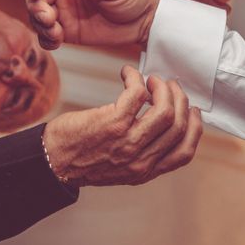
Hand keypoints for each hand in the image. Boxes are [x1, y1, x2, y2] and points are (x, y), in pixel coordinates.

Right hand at [25, 0, 159, 49]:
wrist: (143, 21)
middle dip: (36, 8)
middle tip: (49, 19)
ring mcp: (63, 10)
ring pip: (37, 16)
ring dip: (40, 25)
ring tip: (56, 33)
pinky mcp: (67, 30)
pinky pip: (47, 35)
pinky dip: (46, 39)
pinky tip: (56, 41)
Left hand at [43, 65, 202, 186]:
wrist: (51, 161)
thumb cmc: (82, 158)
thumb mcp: (121, 168)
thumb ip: (143, 153)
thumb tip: (162, 125)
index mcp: (145, 171)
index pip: (184, 153)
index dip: (194, 128)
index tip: (192, 110)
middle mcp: (140, 159)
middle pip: (178, 125)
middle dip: (179, 99)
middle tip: (168, 86)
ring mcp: (127, 141)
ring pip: (165, 110)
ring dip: (162, 88)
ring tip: (152, 80)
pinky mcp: (112, 123)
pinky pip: (137, 93)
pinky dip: (135, 78)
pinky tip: (127, 74)